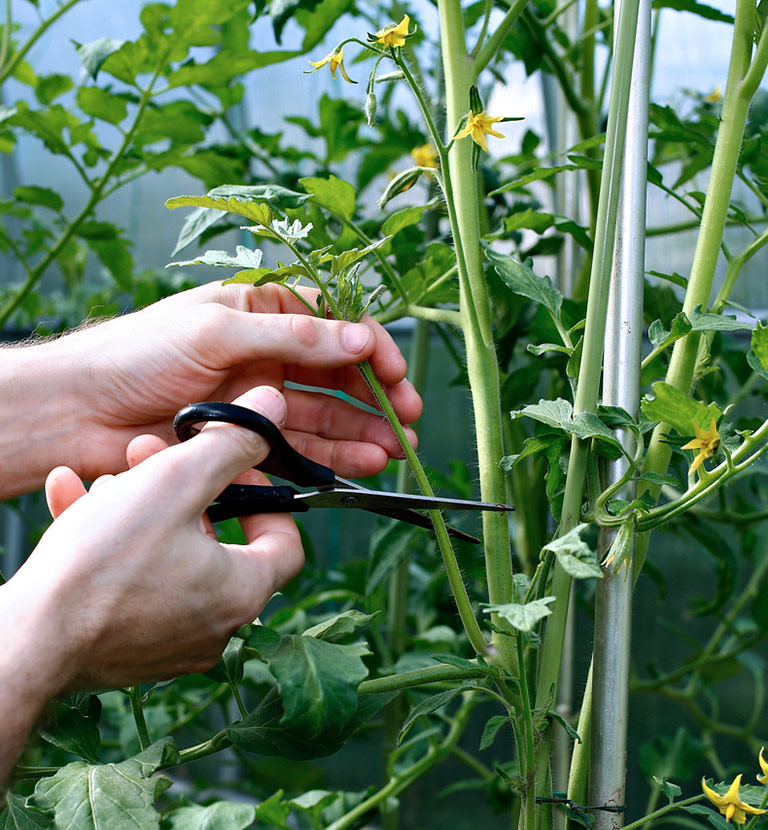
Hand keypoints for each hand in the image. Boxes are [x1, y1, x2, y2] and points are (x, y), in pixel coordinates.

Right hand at [2, 386, 300, 690]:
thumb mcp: (174, 483)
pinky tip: (71, 501)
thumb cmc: (103, 564)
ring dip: (140, 509)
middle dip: (182, 489)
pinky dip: (111, 545)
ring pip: (167, 557)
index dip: (265, 497)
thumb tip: (274, 407)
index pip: (285, 543)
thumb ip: (230, 443)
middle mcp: (215, 626)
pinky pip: (132, 585)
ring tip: (106, 480)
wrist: (25, 642)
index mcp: (242, 592)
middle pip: (216, 541)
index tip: (232, 471)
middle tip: (151, 457)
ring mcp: (170, 642)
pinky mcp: (127, 648)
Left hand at [66, 282, 421, 481]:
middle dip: (375, 395)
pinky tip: (362, 464)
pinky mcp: (247, 440)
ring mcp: (258, 398)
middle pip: (337, 373)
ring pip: (324, 414)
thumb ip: (292, 336)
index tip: (394, 372)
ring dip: (361, 431)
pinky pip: (300, 448)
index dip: (368, 345)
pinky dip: (332, 456)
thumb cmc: (137, 352)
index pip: (331, 323)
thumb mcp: (218, 331)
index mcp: (258, 311)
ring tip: (393, 449)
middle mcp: (265, 354)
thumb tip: (359, 336)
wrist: (78, 411)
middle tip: (409, 418)